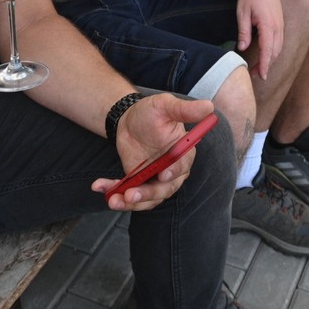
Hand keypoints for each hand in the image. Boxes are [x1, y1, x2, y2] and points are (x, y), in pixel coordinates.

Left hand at [92, 94, 214, 210]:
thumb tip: (209, 107)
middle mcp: (171, 172)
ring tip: (113, 200)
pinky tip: (99, 187)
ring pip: (146, 198)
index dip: (173, 173)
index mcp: (182, 154)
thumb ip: (185, 110)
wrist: (129, 119)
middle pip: (164, 190)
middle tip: (131, 195)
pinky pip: (127, 193)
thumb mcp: (165, 106)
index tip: (163, 175)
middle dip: (147, 195)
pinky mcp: (137, 183)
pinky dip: (113, 192)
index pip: (182, 167)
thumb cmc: (151, 112)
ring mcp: (153, 180)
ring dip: (129, 203)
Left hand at [235, 0, 283, 79]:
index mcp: (268, 24)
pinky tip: (266, 56)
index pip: (267, 49)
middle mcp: (277, 26)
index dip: (264, 64)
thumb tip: (242, 48)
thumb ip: (244, 32)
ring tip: (259, 68)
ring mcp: (280, 25)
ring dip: (270, 60)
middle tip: (254, 75)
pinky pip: (279, 41)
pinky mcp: (280, 23)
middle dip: (266, 66)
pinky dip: (273, 52)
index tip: (261, 76)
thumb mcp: (242, 13)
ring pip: (278, 48)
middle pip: (274, 52)